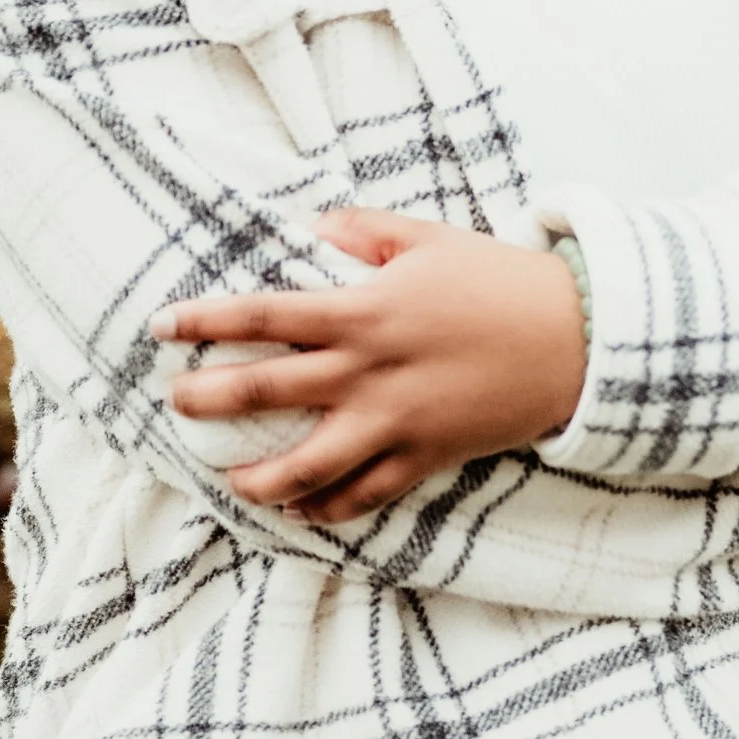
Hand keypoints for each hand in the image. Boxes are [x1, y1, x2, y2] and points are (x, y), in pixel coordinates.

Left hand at [155, 207, 586, 518]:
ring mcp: (395, 422)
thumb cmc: (501, 282)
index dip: (206, 321)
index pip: (265, 315)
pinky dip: (326, 507)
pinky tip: (298, 510)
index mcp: (364, 312)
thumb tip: (309, 227)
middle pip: (270, 391)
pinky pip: (364, 493)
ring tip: (230, 480)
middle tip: (175, 404)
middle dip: (212, 398)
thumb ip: (363, 231)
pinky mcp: (425, 456)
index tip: (162, 327)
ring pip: (309, 463)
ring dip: (260, 477)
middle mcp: (369, 372)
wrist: (575, 341)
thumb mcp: (430, 239)